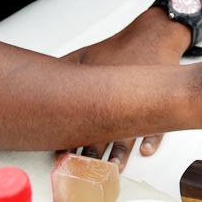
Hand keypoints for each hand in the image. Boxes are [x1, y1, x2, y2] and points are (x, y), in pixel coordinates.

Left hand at [59, 7, 187, 168]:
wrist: (154, 35)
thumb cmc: (120, 47)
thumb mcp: (86, 56)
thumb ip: (65, 70)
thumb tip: (42, 82)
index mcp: (98, 92)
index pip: (79, 124)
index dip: (70, 142)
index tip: (63, 153)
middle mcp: (118, 101)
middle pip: (102, 135)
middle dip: (91, 154)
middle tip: (84, 165)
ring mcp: (140, 103)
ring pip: (128, 137)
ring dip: (119, 155)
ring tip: (113, 167)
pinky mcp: (158, 103)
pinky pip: (157, 127)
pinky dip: (151, 141)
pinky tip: (145, 150)